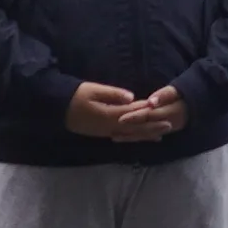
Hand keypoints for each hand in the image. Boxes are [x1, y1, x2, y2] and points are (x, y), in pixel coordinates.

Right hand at [66, 81, 180, 144]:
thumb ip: (113, 94)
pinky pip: (123, 137)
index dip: (146, 111)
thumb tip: (132, 97)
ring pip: (130, 136)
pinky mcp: (102, 133)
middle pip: (135, 129)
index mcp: (108, 115)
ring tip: (162, 134)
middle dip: (152, 127)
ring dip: (146, 135)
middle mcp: (109, 127)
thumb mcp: (93, 90)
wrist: (57, 108)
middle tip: (170, 125)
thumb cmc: (75, 95)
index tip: (160, 108)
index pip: (132, 114)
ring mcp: (105, 132)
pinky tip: (142, 137)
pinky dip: (135, 137)